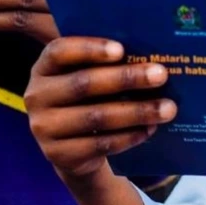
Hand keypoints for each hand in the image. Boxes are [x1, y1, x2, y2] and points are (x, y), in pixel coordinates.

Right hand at [25, 37, 177, 181]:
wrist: (72, 147)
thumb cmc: (88, 98)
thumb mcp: (89, 76)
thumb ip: (108, 63)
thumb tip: (150, 54)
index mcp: (44, 67)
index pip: (59, 51)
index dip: (89, 49)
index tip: (121, 50)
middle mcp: (37, 96)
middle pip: (83, 84)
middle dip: (126, 78)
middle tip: (161, 75)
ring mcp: (44, 128)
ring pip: (96, 117)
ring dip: (137, 111)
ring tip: (168, 108)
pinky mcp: (59, 155)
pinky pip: (100, 144)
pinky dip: (130, 135)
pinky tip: (151, 129)